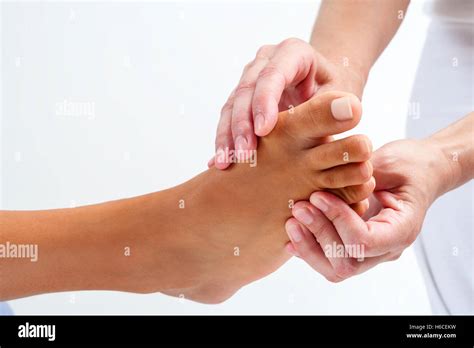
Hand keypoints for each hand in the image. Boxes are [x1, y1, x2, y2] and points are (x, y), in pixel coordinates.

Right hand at [209, 38, 366, 168]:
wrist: (327, 95)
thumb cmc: (338, 96)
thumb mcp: (342, 98)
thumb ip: (337, 106)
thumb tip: (350, 111)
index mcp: (293, 53)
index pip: (273, 73)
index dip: (265, 101)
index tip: (263, 131)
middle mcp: (266, 61)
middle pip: (247, 89)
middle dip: (242, 124)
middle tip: (243, 154)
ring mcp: (251, 77)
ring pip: (232, 104)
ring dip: (228, 135)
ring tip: (224, 163)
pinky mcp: (242, 97)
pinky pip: (228, 118)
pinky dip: (224, 140)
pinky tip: (219, 161)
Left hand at [284, 138, 454, 281]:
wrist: (420, 171)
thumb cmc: (410, 164)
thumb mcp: (389, 163)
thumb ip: (360, 176)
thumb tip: (328, 179)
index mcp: (402, 229)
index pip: (365, 241)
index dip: (337, 220)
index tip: (318, 195)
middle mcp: (387, 248)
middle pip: (347, 263)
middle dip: (318, 235)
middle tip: (299, 207)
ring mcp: (372, 253)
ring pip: (335, 268)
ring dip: (309, 245)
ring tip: (292, 220)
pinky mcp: (356, 247)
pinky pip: (331, 260)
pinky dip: (309, 248)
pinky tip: (292, 234)